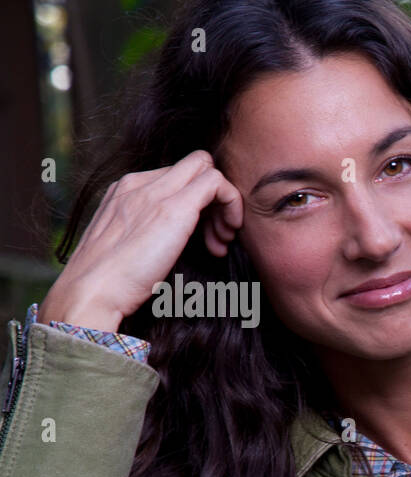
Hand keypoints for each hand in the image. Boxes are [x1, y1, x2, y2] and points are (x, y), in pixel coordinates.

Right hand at [40, 150, 243, 332]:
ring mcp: (155, 192)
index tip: (205, 237)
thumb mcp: (127, 245)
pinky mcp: (174, 207)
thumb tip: (171, 240)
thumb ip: (147, 230)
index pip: (175, 176)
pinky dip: (231, 204)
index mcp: (124, 191)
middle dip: (214, 198)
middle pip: (193, 166)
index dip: (197, 202)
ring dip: (224, 205)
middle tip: (218, 236)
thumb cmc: (110, 282)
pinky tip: (224, 237)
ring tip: (220, 242)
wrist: (92, 291)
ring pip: (206, 168)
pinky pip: (216, 182)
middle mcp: (138, 184)